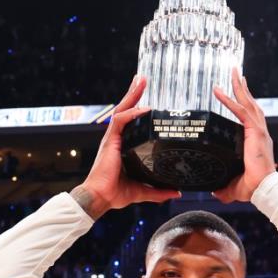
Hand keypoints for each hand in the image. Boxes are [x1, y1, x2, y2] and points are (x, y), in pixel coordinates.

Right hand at [71, 76, 180, 217]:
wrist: (100, 198)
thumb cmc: (115, 194)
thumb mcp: (142, 190)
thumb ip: (159, 191)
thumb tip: (176, 192)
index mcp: (122, 147)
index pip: (130, 122)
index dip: (137, 109)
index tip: (149, 100)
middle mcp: (116, 140)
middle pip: (125, 111)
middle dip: (134, 94)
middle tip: (143, 79)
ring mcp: (112, 139)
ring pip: (122, 110)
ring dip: (132, 95)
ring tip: (140, 81)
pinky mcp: (110, 141)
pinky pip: (120, 121)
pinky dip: (131, 113)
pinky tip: (142, 108)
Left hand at [212, 69, 275, 202]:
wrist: (263, 189)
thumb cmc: (254, 187)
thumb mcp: (234, 186)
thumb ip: (224, 188)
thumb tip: (215, 192)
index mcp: (256, 141)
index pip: (250, 117)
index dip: (245, 104)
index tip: (239, 93)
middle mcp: (259, 132)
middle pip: (251, 104)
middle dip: (243, 88)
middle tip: (237, 74)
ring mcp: (258, 130)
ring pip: (248, 102)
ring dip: (239, 87)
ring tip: (234, 73)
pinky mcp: (254, 132)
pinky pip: (240, 111)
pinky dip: (229, 100)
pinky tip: (219, 92)